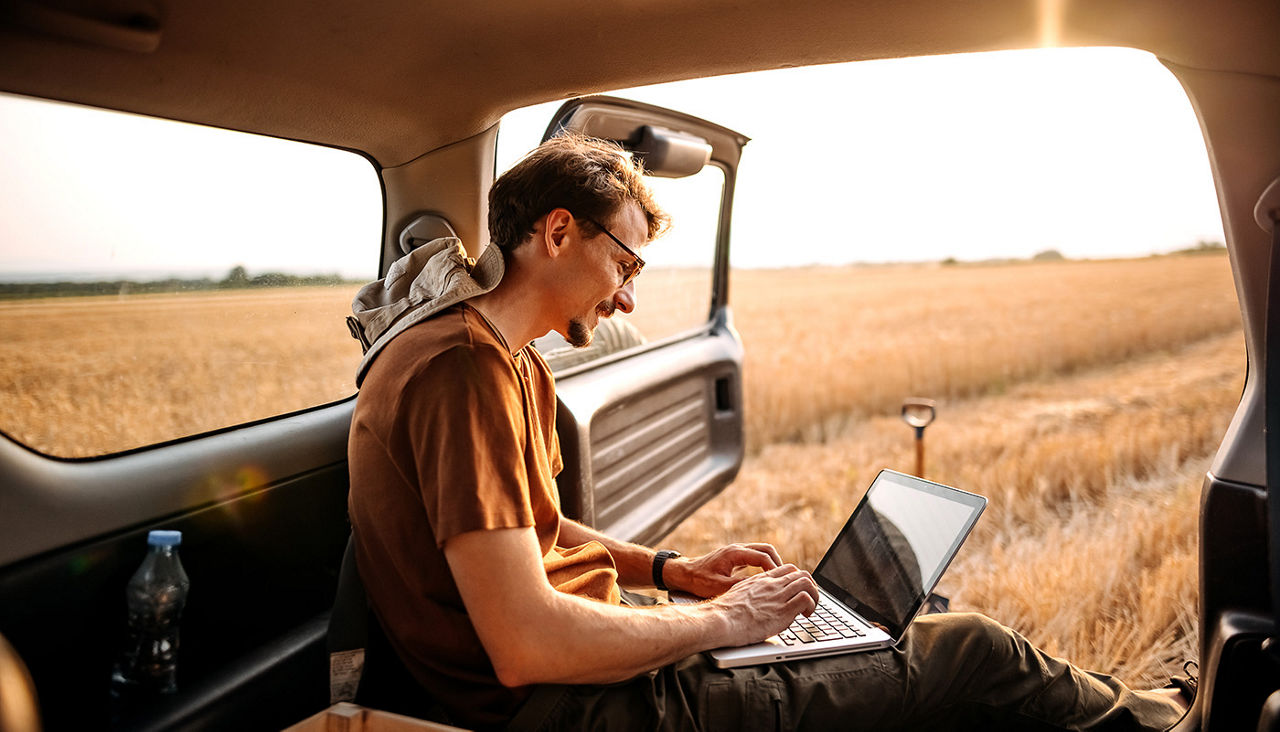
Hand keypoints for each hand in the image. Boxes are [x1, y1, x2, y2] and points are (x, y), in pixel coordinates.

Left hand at [664, 542, 783, 597]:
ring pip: (761, 551)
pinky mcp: (734, 558)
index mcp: (734, 553)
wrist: (683, 574)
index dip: (775, 568)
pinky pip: (755, 557)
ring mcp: (736, 552)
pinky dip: (764, 565)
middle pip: (766, 549)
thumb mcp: (718, 587)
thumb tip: (758, 589)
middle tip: (785, 578)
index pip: (762, 556)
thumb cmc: (697, 580)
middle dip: (778, 562)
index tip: (782, 581)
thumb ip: (738, 587)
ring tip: (779, 580)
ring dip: (772, 563)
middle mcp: (737, 549)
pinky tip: (766, 580)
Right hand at [709, 564, 819, 646]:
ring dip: (814, 596)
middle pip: (802, 574)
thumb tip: (755, 600)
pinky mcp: (782, 611)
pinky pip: (806, 599)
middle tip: (809, 600)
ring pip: (807, 583)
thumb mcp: (737, 594)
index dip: (798, 579)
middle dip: (810, 587)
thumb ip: (750, 592)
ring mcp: (778, 596)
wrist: (719, 620)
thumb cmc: (724, 613)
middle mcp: (771, 585)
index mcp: (761, 580)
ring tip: (810, 609)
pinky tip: (805, 615)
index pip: (787, 569)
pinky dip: (811, 606)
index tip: (798, 590)